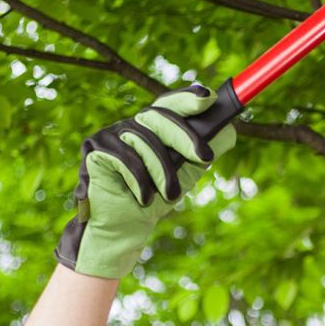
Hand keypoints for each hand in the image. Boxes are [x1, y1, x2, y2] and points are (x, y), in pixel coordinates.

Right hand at [54, 85, 235, 278]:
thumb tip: (229, 131)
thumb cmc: (155, 198)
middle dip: (185, 137)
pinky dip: (138, 180)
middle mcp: (131, 124)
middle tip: (205, 157)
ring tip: (168, 196)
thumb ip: (202, 152)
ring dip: (162, 172)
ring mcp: (110, 134)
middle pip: (159, 116)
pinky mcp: (94, 148)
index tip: (209, 97)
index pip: (170, 104)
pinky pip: (124, 157)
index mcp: (152, 127)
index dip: (187, 97)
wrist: (125, 228)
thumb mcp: (185, 174)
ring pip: (144, 140)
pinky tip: (142, 198)